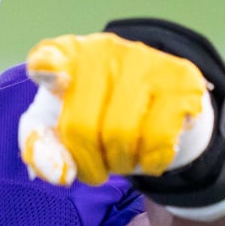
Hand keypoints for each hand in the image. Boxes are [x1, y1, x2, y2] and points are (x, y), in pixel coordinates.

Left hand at [18, 32, 211, 186]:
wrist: (155, 102)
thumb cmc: (95, 115)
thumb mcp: (59, 128)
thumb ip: (43, 149)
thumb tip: (62, 175)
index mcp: (68, 56)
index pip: (49, 55)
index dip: (46, 66)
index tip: (47, 74)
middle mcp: (105, 50)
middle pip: (81, 126)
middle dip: (87, 163)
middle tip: (95, 170)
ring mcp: (146, 60)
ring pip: (121, 134)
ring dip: (119, 164)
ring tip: (121, 160)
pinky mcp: (181, 79)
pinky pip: (158, 138)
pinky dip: (150, 162)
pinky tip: (147, 158)